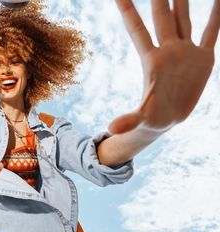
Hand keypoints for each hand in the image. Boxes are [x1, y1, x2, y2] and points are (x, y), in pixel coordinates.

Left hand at [109, 0, 219, 133]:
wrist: (167, 119)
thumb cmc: (150, 118)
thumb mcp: (141, 119)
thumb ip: (128, 120)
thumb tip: (111, 130)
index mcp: (151, 60)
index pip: (137, 29)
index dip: (128, 11)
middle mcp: (168, 50)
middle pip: (162, 17)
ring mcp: (186, 52)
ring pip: (185, 18)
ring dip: (184, 0)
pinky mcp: (203, 59)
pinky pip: (210, 32)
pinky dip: (215, 16)